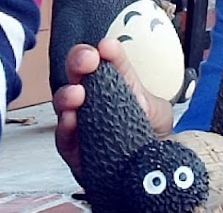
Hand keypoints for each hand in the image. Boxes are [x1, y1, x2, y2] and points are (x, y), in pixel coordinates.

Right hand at [53, 37, 173, 178]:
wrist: (150, 176)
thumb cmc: (151, 138)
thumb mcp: (157, 113)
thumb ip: (148, 104)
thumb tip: (137, 100)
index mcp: (114, 82)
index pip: (108, 59)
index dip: (107, 51)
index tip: (107, 47)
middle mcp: (93, 98)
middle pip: (78, 72)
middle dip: (79, 60)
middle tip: (88, 60)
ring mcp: (81, 122)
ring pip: (65, 102)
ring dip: (68, 94)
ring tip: (77, 93)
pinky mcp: (74, 152)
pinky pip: (64, 138)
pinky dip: (65, 128)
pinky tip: (71, 121)